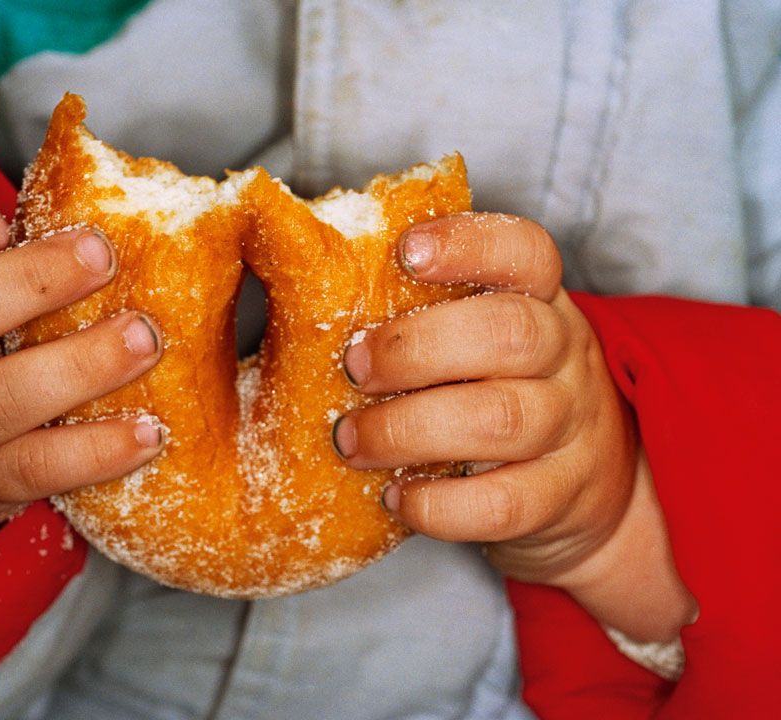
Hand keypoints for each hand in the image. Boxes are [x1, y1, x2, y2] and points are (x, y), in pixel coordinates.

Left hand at [332, 213, 695, 641]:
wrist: (598, 485)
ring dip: (407, 429)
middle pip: (508, 333)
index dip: (467, 244)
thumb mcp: (481, 336)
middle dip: (415, 349)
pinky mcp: (558, 499)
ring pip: (500, 420)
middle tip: (354, 367)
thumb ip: (419, 310)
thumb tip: (304, 284)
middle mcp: (564, 357)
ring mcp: (569, 429)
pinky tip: (396, 495)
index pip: (524, 252)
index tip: (406, 252)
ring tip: (353, 440)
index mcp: (539, 300)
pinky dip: (437, 504)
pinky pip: (500, 504)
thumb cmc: (502, 391)